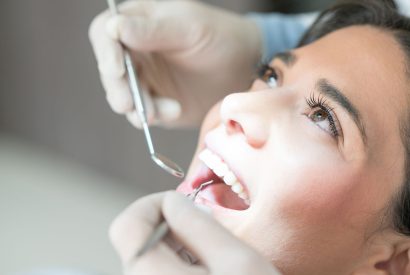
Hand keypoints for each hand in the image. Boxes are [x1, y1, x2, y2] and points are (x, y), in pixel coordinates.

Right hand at [89, 0, 260, 127]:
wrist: (244, 70)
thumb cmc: (220, 38)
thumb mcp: (189, 29)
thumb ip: (152, 30)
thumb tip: (114, 27)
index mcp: (139, 23)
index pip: (106, 33)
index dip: (105, 52)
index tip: (116, 69)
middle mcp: (136, 51)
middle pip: (109, 70)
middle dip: (117, 88)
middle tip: (127, 104)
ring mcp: (145, 79)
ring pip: (123, 95)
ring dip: (137, 107)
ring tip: (163, 111)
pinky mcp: (155, 102)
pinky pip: (143, 113)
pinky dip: (154, 116)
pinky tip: (175, 111)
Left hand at [109, 191, 281, 274]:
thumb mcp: (238, 263)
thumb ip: (200, 225)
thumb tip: (174, 202)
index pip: (126, 226)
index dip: (153, 205)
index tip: (184, 205)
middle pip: (137, 244)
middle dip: (170, 228)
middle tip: (208, 233)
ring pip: (149, 262)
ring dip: (177, 249)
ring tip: (212, 260)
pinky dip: (178, 269)